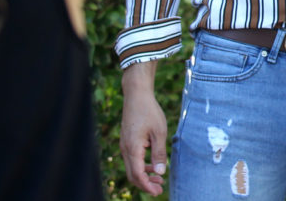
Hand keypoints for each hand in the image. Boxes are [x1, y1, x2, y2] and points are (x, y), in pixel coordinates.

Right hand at [120, 65, 168, 195]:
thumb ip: (159, 153)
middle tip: (160, 190)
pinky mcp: (127, 141)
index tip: (158, 192)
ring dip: (144, 176)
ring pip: (132, 168)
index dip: (147, 186)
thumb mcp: (159, 132)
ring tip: (159, 180)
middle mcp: (125, 149)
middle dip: (146, 185)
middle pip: (133, 175)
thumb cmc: (149, 111)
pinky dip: (142, 166)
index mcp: (133, 148)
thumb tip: (160, 172)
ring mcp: (125, 146)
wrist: (136, 95)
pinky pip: (132, 160)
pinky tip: (153, 166)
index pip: (138, 175)